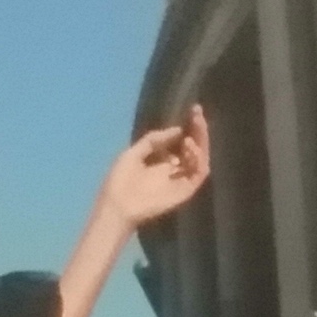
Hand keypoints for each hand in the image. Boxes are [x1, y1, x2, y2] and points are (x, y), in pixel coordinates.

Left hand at [97, 109, 211, 229]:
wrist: (117, 206)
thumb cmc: (120, 181)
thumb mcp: (133, 153)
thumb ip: (153, 140)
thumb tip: (177, 129)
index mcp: (162, 160)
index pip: (181, 141)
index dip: (189, 126)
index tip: (193, 110)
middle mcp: (174, 169)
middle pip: (193, 147)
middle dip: (198, 130)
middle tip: (197, 115)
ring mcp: (181, 180)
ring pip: (199, 159)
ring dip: (199, 143)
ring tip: (190, 135)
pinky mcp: (185, 191)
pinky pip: (199, 174)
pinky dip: (198, 159)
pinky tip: (189, 147)